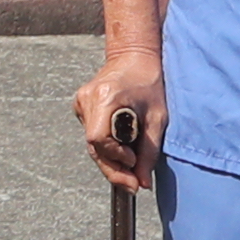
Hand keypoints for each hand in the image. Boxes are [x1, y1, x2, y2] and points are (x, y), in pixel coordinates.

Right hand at [72, 51, 163, 189]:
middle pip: (93, 147)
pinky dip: (106, 146)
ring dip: (111, 159)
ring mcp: (81, 102)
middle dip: (113, 168)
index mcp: (106, 97)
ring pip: (91, 144)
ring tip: (130, 166)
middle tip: (132, 183)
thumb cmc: (149, 82)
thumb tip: (142, 182)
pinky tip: (121, 146)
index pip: (99, 139)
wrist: (134, 56)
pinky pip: (92, 135)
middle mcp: (88, 99)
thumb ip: (149, 151)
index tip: (133, 164)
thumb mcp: (157, 117)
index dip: (115, 157)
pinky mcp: (81, 105)